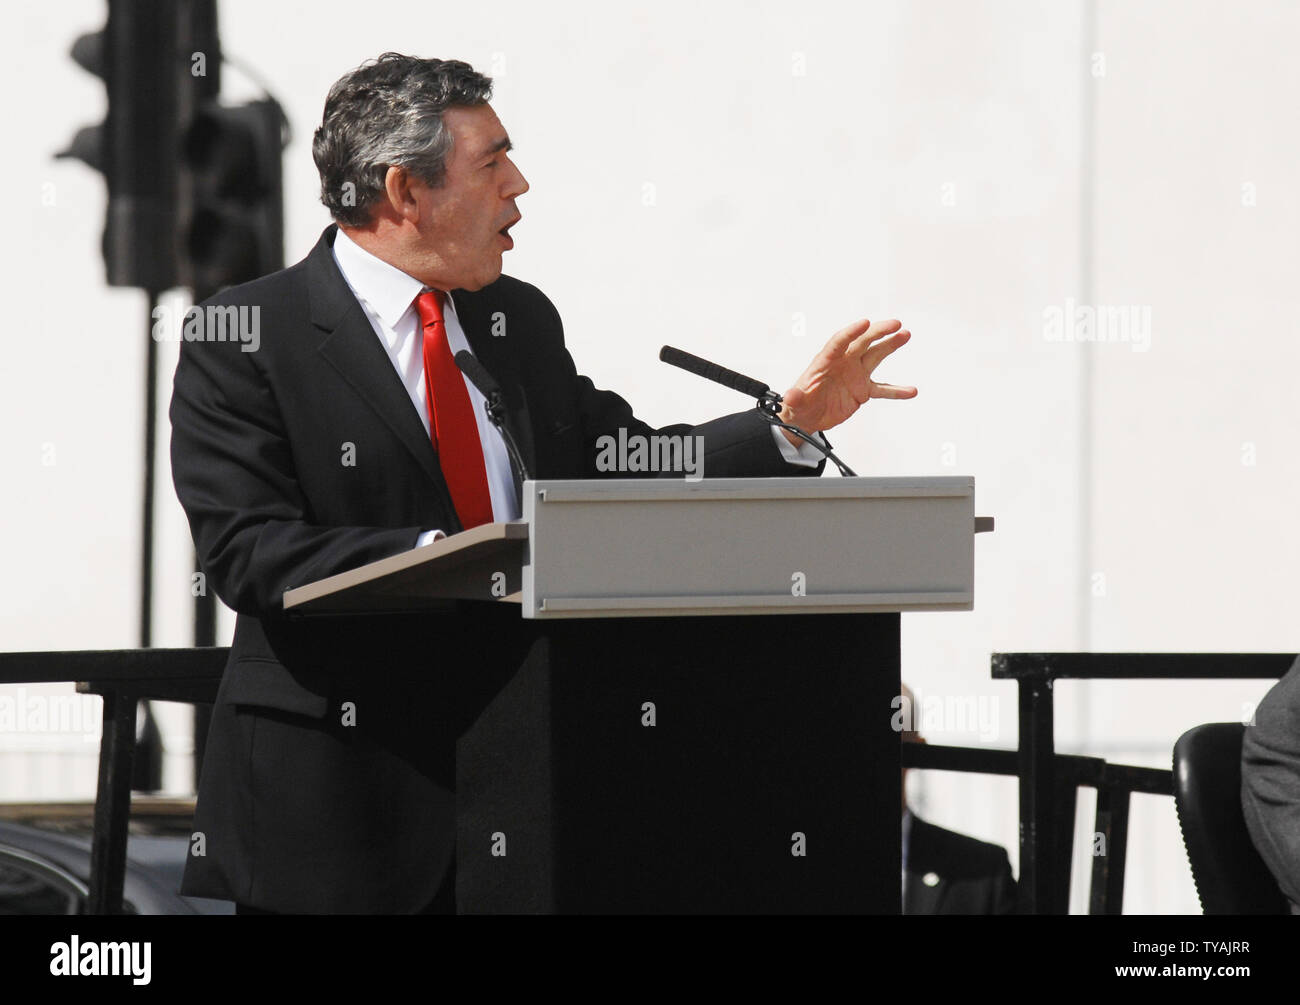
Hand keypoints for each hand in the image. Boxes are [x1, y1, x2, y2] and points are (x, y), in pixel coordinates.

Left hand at [778, 318, 916, 438]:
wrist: (807, 417)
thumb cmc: (798, 405)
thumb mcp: (794, 404)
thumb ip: (795, 398)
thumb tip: (790, 396)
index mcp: (825, 362)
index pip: (839, 342)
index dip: (851, 332)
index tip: (865, 323)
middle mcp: (843, 363)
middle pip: (862, 342)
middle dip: (878, 332)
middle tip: (895, 324)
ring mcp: (855, 374)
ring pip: (875, 356)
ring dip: (890, 345)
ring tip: (905, 335)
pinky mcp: (862, 390)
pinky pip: (883, 388)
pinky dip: (896, 390)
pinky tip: (910, 391)